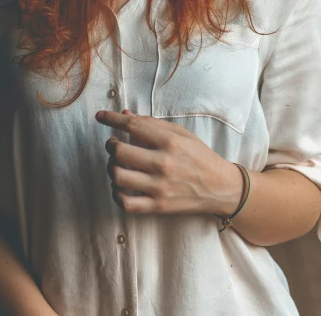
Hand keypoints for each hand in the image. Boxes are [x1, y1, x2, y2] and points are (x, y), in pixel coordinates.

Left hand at [95, 109, 242, 216]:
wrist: (220, 187)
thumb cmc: (199, 156)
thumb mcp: (180, 134)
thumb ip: (152, 124)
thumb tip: (125, 114)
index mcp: (170, 142)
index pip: (132, 126)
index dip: (111, 120)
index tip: (100, 117)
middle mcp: (163, 164)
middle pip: (120, 152)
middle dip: (111, 145)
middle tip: (114, 144)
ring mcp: (160, 187)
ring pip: (119, 177)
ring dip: (112, 168)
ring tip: (117, 164)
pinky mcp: (158, 206)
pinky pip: (126, 203)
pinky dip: (117, 193)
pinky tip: (120, 186)